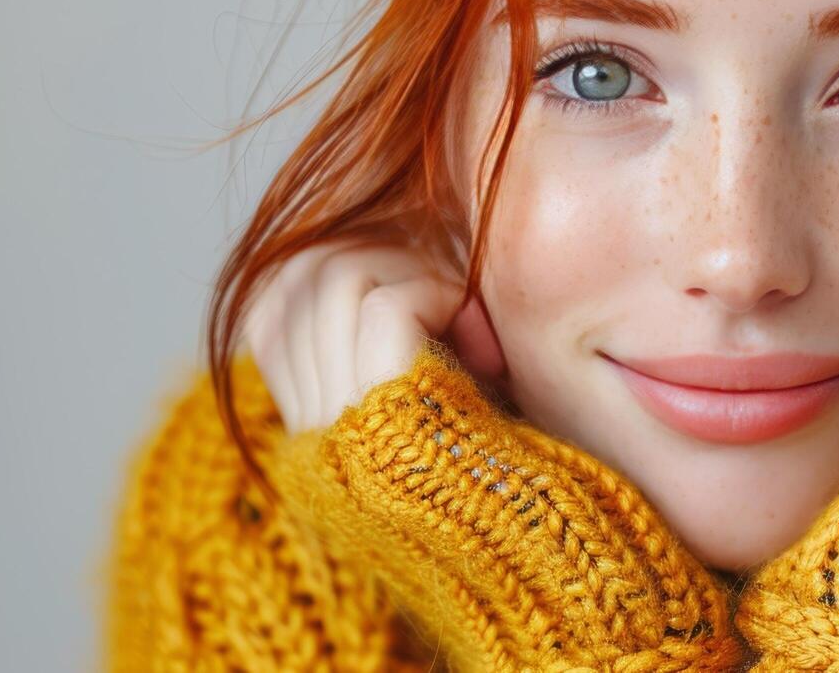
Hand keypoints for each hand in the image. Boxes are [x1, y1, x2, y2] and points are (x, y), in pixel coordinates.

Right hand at [252, 238, 742, 670]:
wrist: (568, 583)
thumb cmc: (533, 503)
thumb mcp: (448, 423)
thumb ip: (404, 360)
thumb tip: (397, 259)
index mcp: (316, 447)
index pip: (271, 311)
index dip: (338, 272)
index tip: (417, 292)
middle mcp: (312, 443)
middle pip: (293, 284)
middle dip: (375, 256)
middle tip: (445, 297)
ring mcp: (342, 432)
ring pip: (331, 280)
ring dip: (407, 270)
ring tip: (463, 319)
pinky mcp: (390, 421)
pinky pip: (383, 304)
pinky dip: (434, 292)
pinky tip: (476, 334)